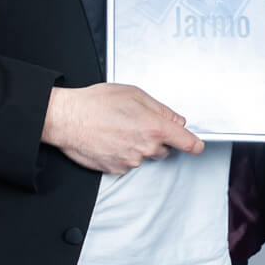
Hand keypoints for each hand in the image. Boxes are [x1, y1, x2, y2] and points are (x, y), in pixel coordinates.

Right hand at [41, 83, 203, 174]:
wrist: (68, 119)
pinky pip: (128, 162)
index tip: (197, 145)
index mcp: (153, 127)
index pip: (187, 142)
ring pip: (145, 155)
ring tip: (117, 129)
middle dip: (156, 138)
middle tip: (137, 123)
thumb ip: (161, 109)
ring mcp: (131, 161)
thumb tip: (176, 120)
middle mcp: (145, 147)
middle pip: (164, 149)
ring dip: (137, 145)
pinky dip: (123, 152)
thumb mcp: (133, 94)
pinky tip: (110, 139)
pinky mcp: (117, 169)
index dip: (195, 144)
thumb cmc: (96, 103)